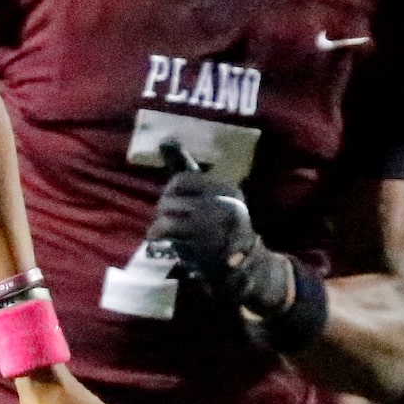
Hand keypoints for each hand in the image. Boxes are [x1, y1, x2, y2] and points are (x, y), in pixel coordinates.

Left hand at [149, 164, 292, 314]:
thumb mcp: (213, 194)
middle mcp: (221, 206)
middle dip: (163, 209)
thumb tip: (165, 140)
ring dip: (160, 225)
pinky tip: (166, 242)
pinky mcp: (201, 249)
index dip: (171, 190)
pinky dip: (162, 239)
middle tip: (168, 218)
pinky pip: (169, 238)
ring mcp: (211, 229)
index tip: (173, 199)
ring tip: (165, 231)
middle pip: (170, 200)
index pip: (181, 180)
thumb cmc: (222, 223)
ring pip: (167, 218)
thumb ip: (188, 170)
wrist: (243, 263)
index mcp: (226, 190)